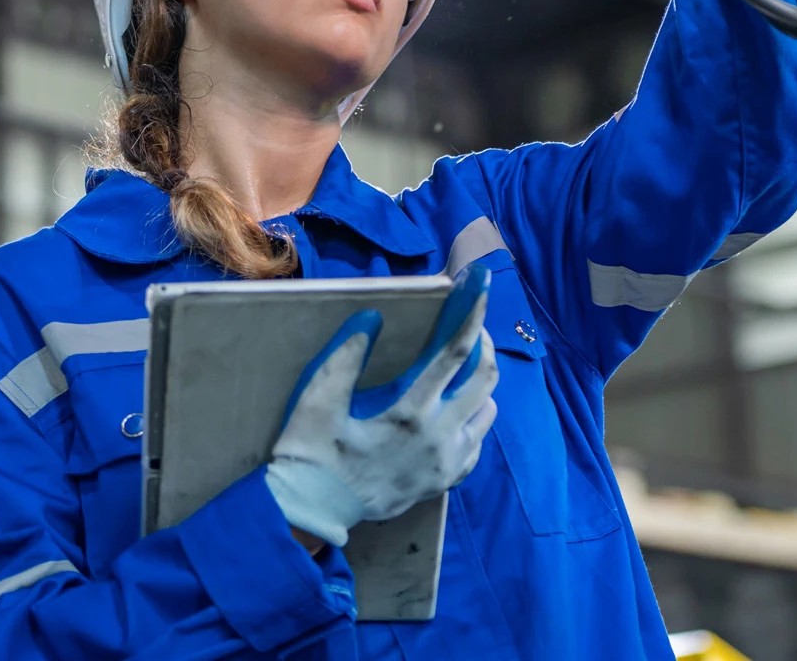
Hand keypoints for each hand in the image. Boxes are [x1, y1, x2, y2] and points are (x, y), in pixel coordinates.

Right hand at [265, 266, 499, 546]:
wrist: (312, 513)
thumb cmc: (310, 454)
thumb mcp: (317, 401)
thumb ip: (345, 357)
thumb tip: (372, 317)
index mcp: (409, 413)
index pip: (454, 353)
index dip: (471, 314)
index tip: (481, 283)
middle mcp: (439, 438)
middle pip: (484, 380)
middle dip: (482, 345)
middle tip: (466, 328)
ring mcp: (446, 464)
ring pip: (486, 413)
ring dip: (479, 385)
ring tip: (458, 370)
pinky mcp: (444, 483)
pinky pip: (476, 444)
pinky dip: (473, 419)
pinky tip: (452, 412)